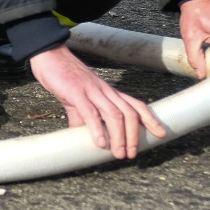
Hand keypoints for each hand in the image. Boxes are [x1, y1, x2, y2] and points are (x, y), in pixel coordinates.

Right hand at [29, 44, 167, 159]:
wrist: (49, 55)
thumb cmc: (64, 76)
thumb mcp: (77, 98)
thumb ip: (82, 118)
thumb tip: (81, 136)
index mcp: (108, 92)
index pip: (136, 105)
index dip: (150, 119)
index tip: (160, 134)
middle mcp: (105, 91)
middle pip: (129, 113)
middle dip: (134, 136)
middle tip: (131, 154)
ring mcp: (92, 91)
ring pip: (114, 115)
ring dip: (120, 137)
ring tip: (118, 153)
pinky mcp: (76, 92)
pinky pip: (90, 112)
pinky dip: (97, 129)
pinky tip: (99, 143)